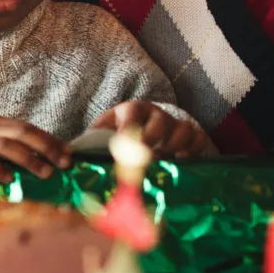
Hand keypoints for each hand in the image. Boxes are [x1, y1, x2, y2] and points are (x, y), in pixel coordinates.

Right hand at [0, 116, 71, 201]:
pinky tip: (9, 179)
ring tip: (45, 174)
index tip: (70, 155)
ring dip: (28, 159)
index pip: (29, 128)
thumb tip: (46, 164)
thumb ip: (11, 150)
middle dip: (46, 147)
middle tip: (64, 164)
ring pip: (5, 145)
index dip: (51, 140)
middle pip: (21, 133)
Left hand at [91, 101, 214, 158]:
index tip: (125, 144)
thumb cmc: (116, 137)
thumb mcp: (101, 134)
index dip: (130, 128)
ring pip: (183, 128)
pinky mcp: (191, 135)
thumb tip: (73, 157)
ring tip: (164, 161)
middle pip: (160, 121)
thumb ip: (91, 143)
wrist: (141, 133)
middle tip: (146, 157)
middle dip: (154, 139)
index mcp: (130, 110)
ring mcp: (174, 124)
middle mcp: (155, 114)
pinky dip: (194, 149)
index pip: (132, 112)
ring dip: (174, 146)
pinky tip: (183, 162)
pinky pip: (199, 138)